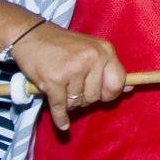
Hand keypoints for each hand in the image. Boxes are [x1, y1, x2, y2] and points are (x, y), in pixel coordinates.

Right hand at [11, 23, 126, 129]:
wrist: (30, 35)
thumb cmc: (62, 45)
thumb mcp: (91, 49)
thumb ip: (108, 68)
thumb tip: (130, 88)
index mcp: (105, 50)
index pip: (118, 83)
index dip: (110, 94)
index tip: (101, 95)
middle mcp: (92, 58)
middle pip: (96, 96)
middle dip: (85, 98)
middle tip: (74, 89)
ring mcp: (74, 68)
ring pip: (78, 102)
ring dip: (69, 101)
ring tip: (61, 88)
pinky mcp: (55, 79)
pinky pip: (61, 107)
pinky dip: (61, 117)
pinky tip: (63, 124)